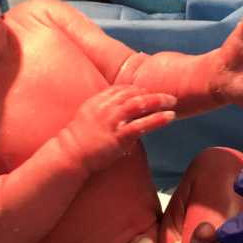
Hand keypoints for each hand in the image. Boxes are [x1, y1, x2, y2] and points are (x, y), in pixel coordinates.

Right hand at [61, 86, 176, 174]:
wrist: (70, 154)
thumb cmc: (80, 140)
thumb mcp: (88, 117)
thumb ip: (103, 111)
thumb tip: (118, 112)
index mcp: (98, 101)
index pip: (121, 88)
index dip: (137, 88)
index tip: (148, 91)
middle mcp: (105, 107)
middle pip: (133, 93)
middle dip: (151, 93)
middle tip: (168, 95)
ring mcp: (111, 121)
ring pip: (139, 105)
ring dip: (158, 101)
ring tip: (172, 101)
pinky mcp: (118, 136)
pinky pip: (141, 125)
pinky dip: (158, 119)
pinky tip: (170, 117)